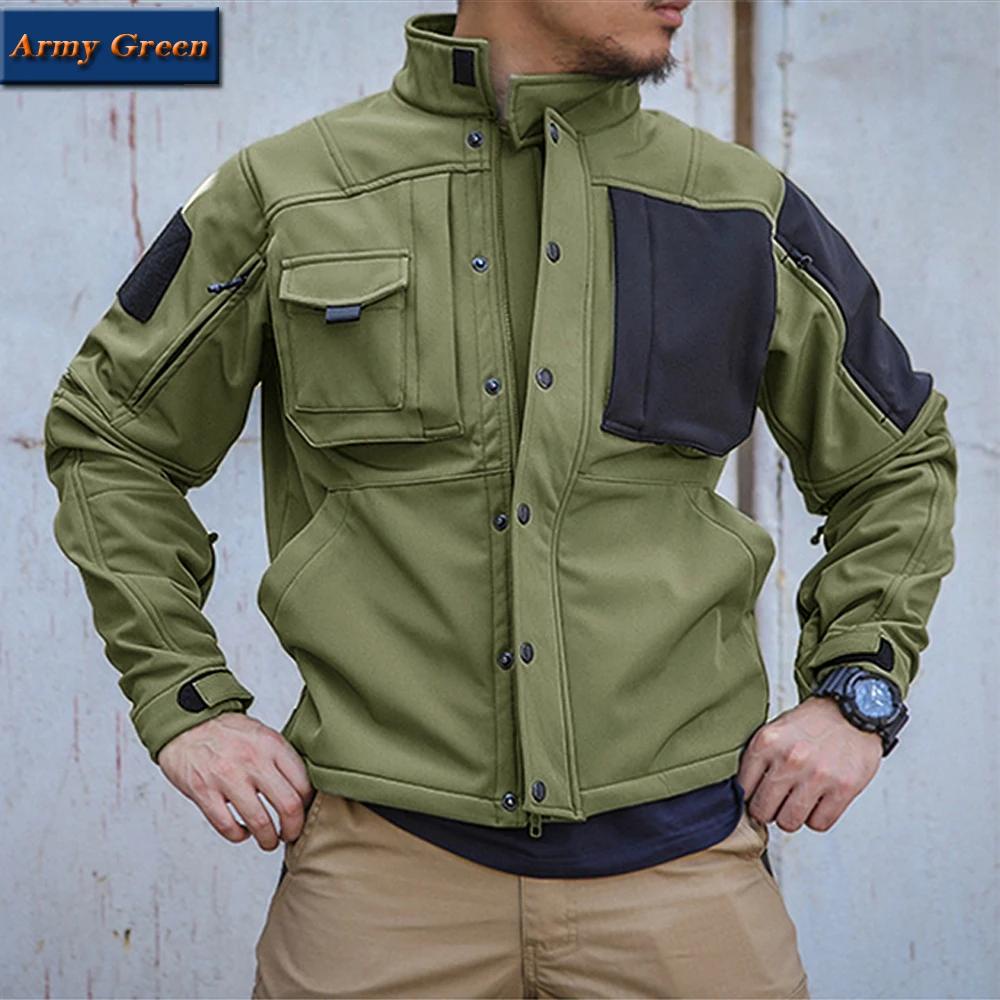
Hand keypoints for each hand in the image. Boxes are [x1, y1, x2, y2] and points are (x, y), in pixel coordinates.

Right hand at [157, 712, 315, 850]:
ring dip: (268, 839)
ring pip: (260, 822)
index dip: (309, 805)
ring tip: (268, 841)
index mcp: (271, 745)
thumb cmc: (226, 732)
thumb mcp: (262, 734)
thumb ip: (280, 758)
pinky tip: (242, 832)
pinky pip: (228, 826)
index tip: (305, 813)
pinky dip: (239, 836)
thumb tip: (302, 788)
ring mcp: (228, 777)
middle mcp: (253, 760)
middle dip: (293, 829)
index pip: (303, 782)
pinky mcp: (204, 792)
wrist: (186, 724)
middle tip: (291, 835)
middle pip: (288, 805)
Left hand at [736, 695, 882, 832]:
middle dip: (768, 811)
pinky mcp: (842, 789)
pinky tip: (818, 803)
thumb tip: (744, 792)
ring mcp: (816, 776)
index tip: (757, 796)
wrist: (856, 711)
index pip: (743, 788)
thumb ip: (760, 758)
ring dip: (792, 817)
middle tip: (777, 803)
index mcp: (767, 742)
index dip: (750, 796)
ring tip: (798, 803)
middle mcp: (789, 759)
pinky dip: (817, 818)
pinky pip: (818, 824)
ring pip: (789, 822)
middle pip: (763, 810)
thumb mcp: (776, 729)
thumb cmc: (815, 722)